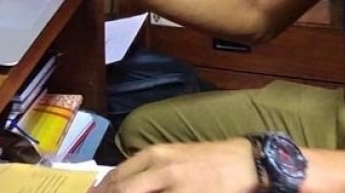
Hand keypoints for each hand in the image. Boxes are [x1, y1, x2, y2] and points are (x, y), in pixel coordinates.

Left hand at [93, 139, 257, 192]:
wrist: (243, 162)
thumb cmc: (207, 160)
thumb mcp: (173, 157)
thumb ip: (147, 170)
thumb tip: (121, 186)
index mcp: (154, 155)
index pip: (117, 177)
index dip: (100, 191)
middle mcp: (160, 168)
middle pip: (122, 189)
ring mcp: (176, 186)